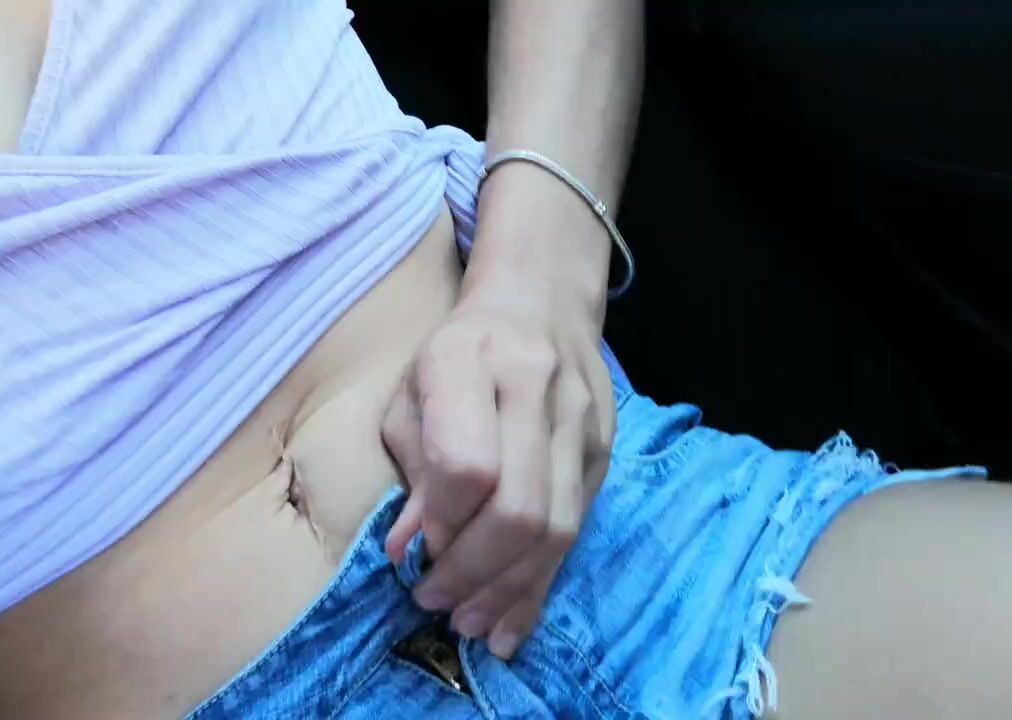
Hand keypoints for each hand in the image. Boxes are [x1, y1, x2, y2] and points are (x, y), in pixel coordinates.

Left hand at [381, 289, 614, 659]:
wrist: (539, 301)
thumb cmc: (457, 353)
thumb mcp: (411, 393)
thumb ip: (413, 468)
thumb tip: (406, 550)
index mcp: (470, 359)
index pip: (467, 464)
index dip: (442, 523)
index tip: (414, 552)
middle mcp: (535, 388)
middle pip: (520, 508)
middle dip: (474, 573)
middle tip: (436, 602)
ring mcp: (582, 422)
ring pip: (557, 528)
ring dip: (510, 590)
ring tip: (471, 624)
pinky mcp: (605, 452)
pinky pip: (579, 530)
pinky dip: (542, 584)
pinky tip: (512, 621)